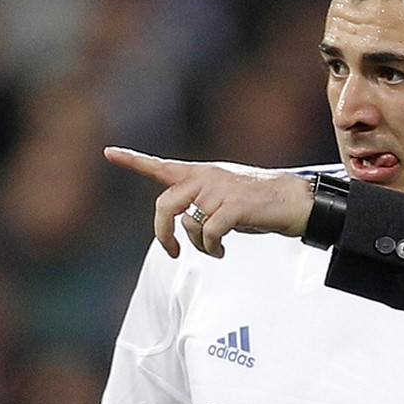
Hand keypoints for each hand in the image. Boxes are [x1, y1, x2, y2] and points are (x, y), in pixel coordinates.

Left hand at [103, 146, 314, 258]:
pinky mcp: (234, 206)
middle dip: (163, 234)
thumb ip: (202, 201)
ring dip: (200, 245)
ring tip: (215, 249)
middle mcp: (206, 177)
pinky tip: (221, 250)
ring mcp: (220, 190)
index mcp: (202, 172)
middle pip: (165, 205)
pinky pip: (210, 234)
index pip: (161, 166)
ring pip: (190, 225)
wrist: (294, 200)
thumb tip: (187, 225)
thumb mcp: (225, 195)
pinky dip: (212, 248)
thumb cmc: (260, 202)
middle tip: (173, 252)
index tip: (108, 152)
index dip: (133, 160)